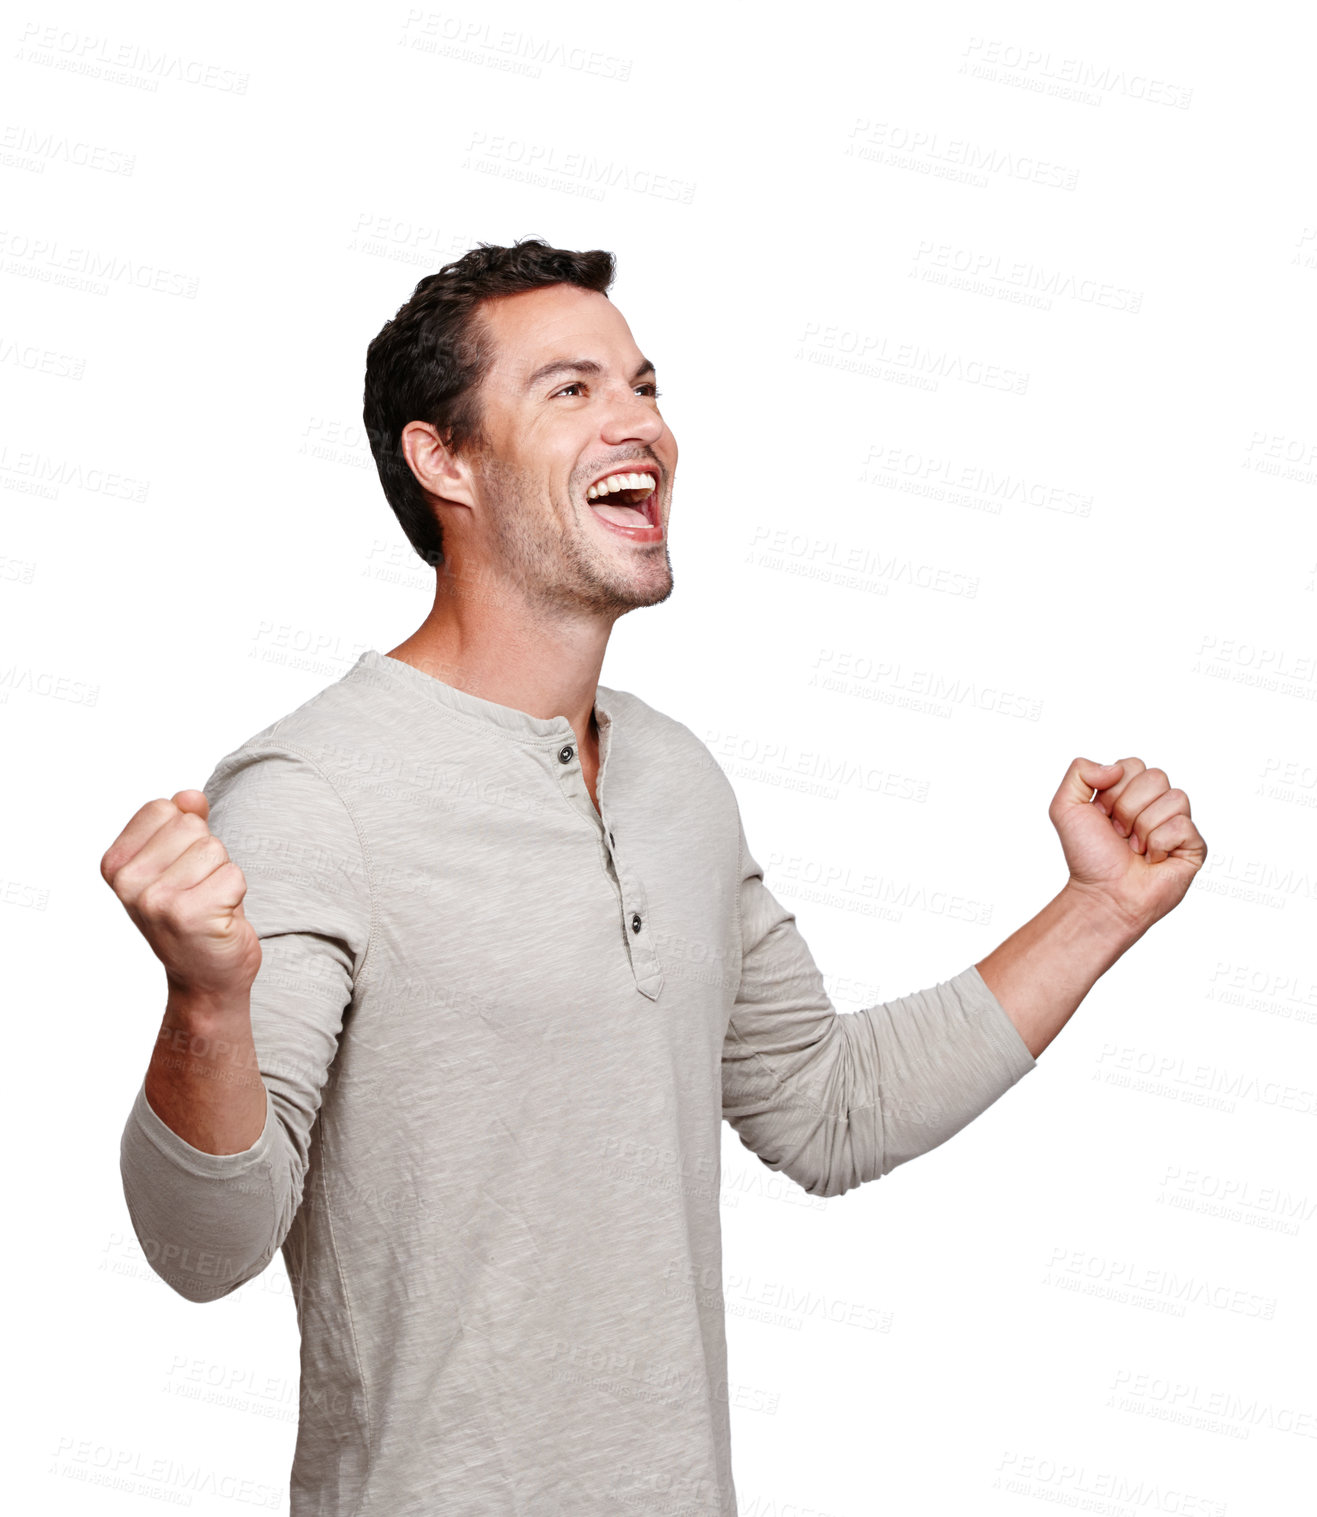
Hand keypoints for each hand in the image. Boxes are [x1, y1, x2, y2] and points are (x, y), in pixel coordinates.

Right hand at [101, 789, 261, 1002]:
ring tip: (209, 905)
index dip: (185, 836)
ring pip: (216, 850)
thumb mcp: (178, 863)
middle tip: (198, 892)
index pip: (165, 809)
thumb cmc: (194, 916)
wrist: (205, 979)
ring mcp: (156, 901)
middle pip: (192, 827)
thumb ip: (182, 823)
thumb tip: (189, 796)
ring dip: (222, 876)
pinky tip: (220, 918)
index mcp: (116, 864)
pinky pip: (234, 875)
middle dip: (207, 856)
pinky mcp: (190, 916)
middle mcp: (129, 883)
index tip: (180, 872)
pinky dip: (236, 895)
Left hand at [1047, 756, 1206, 935]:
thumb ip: (1079, 771)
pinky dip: (1160, 844)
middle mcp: (1156, 804)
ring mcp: (1177, 824)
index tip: (1102, 816)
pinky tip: (1153, 859)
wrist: (1102, 894)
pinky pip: (1183, 826)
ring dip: (1144, 828)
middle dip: (1127, 808)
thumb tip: (1115, 767)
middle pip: (1156, 777)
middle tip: (1119, 834)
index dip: (1113, 791)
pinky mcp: (1194, 846)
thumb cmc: (1087, 856)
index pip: (1133, 765)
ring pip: (1175, 798)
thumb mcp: (1065, 807)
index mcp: (1130, 791)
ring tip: (1135, 848)